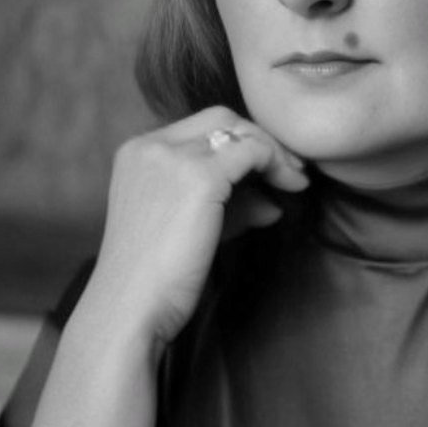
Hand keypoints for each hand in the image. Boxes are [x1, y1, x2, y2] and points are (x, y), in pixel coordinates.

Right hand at [90, 105, 307, 345]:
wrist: (132, 308)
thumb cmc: (157, 279)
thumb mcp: (194, 229)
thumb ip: (230, 207)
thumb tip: (273, 204)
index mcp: (137, 153)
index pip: (201, 128)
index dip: (242, 144)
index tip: (271, 171)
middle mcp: (150, 146)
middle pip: (221, 118)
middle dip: (261, 139)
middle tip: (292, 170)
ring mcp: (171, 157)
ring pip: (240, 131)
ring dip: (274, 152)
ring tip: (296, 181)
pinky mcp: (198, 176)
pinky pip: (252, 152)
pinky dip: (276, 164)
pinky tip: (291, 187)